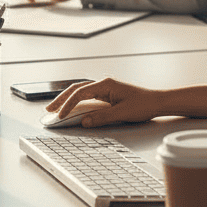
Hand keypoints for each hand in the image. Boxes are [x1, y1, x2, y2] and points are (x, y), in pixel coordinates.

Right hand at [46, 77, 168, 127]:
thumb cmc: (143, 104)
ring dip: (67, 100)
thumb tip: (84, 122)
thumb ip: (101, 117)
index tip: (59, 116)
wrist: (158, 102)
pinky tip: (72, 109)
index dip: (67, 105)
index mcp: (106, 84)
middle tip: (48, 111)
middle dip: (61, 99)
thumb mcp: (122, 113)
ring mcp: (106, 89)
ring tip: (55, 110)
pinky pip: (88, 97)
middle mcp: (104, 84)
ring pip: (81, 92)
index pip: (80, 92)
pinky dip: (77, 103)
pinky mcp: (108, 95)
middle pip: (76, 89)